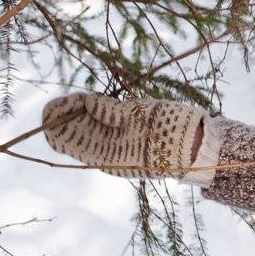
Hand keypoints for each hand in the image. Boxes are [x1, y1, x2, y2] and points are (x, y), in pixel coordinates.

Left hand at [41, 91, 207, 178]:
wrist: (196, 149)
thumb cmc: (168, 130)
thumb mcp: (138, 114)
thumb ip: (109, 109)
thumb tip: (85, 101)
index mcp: (101, 152)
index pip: (63, 136)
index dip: (58, 116)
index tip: (64, 99)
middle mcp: (102, 157)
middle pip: (71, 137)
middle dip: (67, 116)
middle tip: (71, 98)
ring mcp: (114, 155)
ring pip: (85, 137)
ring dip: (80, 118)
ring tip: (84, 101)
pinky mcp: (124, 150)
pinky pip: (99, 138)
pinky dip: (94, 123)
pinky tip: (99, 110)